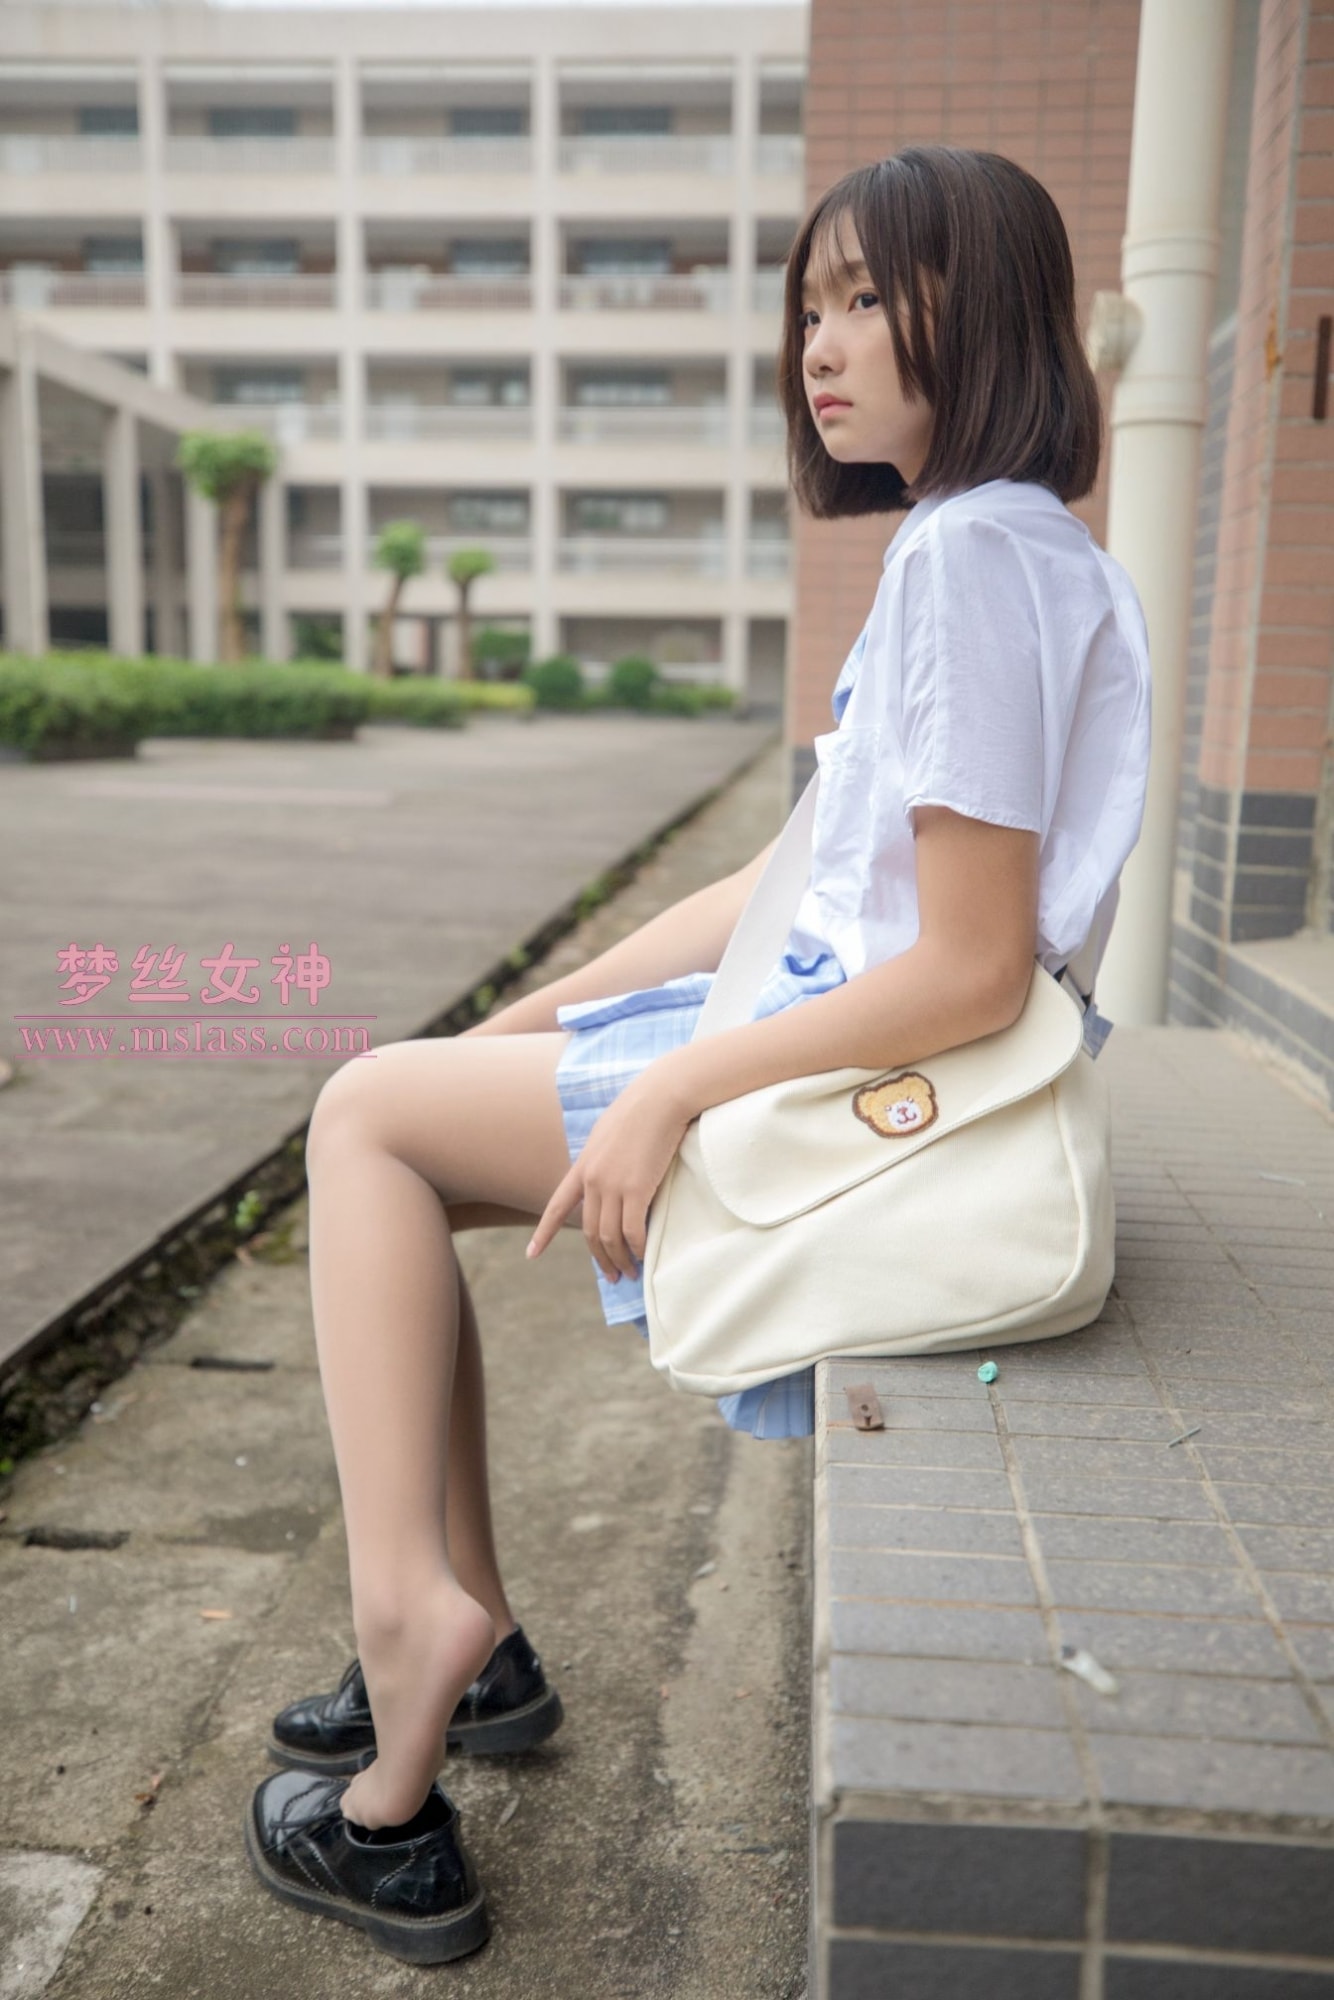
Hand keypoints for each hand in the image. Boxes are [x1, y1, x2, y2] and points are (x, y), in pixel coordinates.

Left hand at [527, 1062, 693, 1283]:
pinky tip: (643, 1256)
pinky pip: (632, 1231)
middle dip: (599, 1258)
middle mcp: (593, 1179)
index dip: (544, 1233)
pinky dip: (637, 1248)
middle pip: (589, 1231)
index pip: (557, 1206)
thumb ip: (603, 1157)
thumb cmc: (642, 1108)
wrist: (661, 1097)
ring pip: (609, 1236)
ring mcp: (613, 1185)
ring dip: (618, 1259)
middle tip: (612, 1276)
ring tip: (629, 1273)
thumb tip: (605, 1176)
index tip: (531, 1254)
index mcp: (583, 1166)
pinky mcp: (638, 1189)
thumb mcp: (609, 1132)